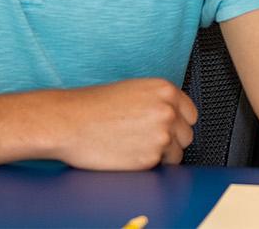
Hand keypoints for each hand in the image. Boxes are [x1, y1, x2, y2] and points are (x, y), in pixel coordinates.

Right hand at [49, 78, 196, 169]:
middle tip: (146, 140)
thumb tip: (172, 117)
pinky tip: (127, 154)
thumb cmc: (92, 107)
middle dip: (171, 141)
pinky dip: (147, 166)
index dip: (177, 124)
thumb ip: (157, 102)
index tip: (167, 129)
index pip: (190, 114)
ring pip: (176, 154)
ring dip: (160, 155)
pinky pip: (160, 167)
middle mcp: (168, 111)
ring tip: (134, 147)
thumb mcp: (132, 91)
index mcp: (164, 90)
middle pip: (186, 135)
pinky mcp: (151, 158)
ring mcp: (162, 135)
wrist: (68, 122)